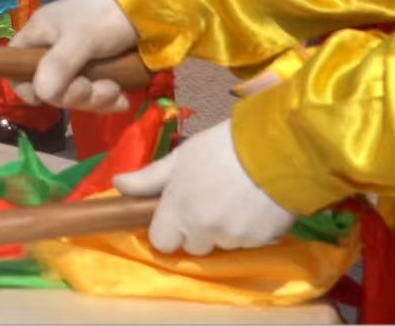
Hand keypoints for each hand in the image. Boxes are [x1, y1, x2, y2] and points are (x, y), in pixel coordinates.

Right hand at [10, 0, 141, 112]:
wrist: (147, 5)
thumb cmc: (104, 15)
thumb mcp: (80, 38)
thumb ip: (58, 65)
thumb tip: (41, 95)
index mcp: (38, 38)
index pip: (15, 67)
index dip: (25, 86)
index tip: (45, 97)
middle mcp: (54, 53)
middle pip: (50, 89)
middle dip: (73, 96)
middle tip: (91, 89)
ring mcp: (78, 65)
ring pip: (76, 96)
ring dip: (95, 99)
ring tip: (114, 90)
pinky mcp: (101, 73)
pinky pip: (97, 97)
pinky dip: (109, 101)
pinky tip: (122, 98)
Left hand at [112, 121, 296, 255]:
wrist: (276, 148)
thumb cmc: (221, 147)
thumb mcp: (181, 157)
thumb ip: (149, 177)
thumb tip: (117, 185)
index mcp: (178, 211)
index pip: (161, 242)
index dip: (168, 228)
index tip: (177, 212)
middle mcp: (203, 231)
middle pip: (193, 246)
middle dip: (198, 230)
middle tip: (210, 200)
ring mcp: (234, 238)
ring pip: (222, 244)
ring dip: (224, 229)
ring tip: (236, 198)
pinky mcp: (263, 241)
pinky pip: (248, 242)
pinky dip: (249, 229)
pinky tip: (255, 204)